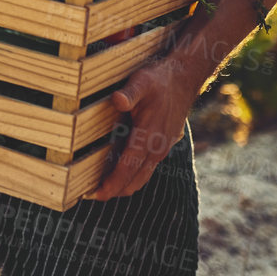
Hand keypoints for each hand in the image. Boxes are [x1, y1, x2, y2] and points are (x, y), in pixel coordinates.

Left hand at [84, 54, 200, 201]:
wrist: (184, 80)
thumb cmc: (159, 81)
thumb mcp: (142, 81)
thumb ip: (129, 93)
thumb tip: (117, 100)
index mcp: (149, 137)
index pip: (128, 168)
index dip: (112, 183)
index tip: (96, 193)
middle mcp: (156, 148)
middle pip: (134, 180)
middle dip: (115, 191)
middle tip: (92, 196)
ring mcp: (161, 149)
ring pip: (142, 177)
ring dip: (124, 186)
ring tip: (104, 189)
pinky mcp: (162, 146)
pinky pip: (146, 169)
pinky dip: (132, 177)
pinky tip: (120, 173)